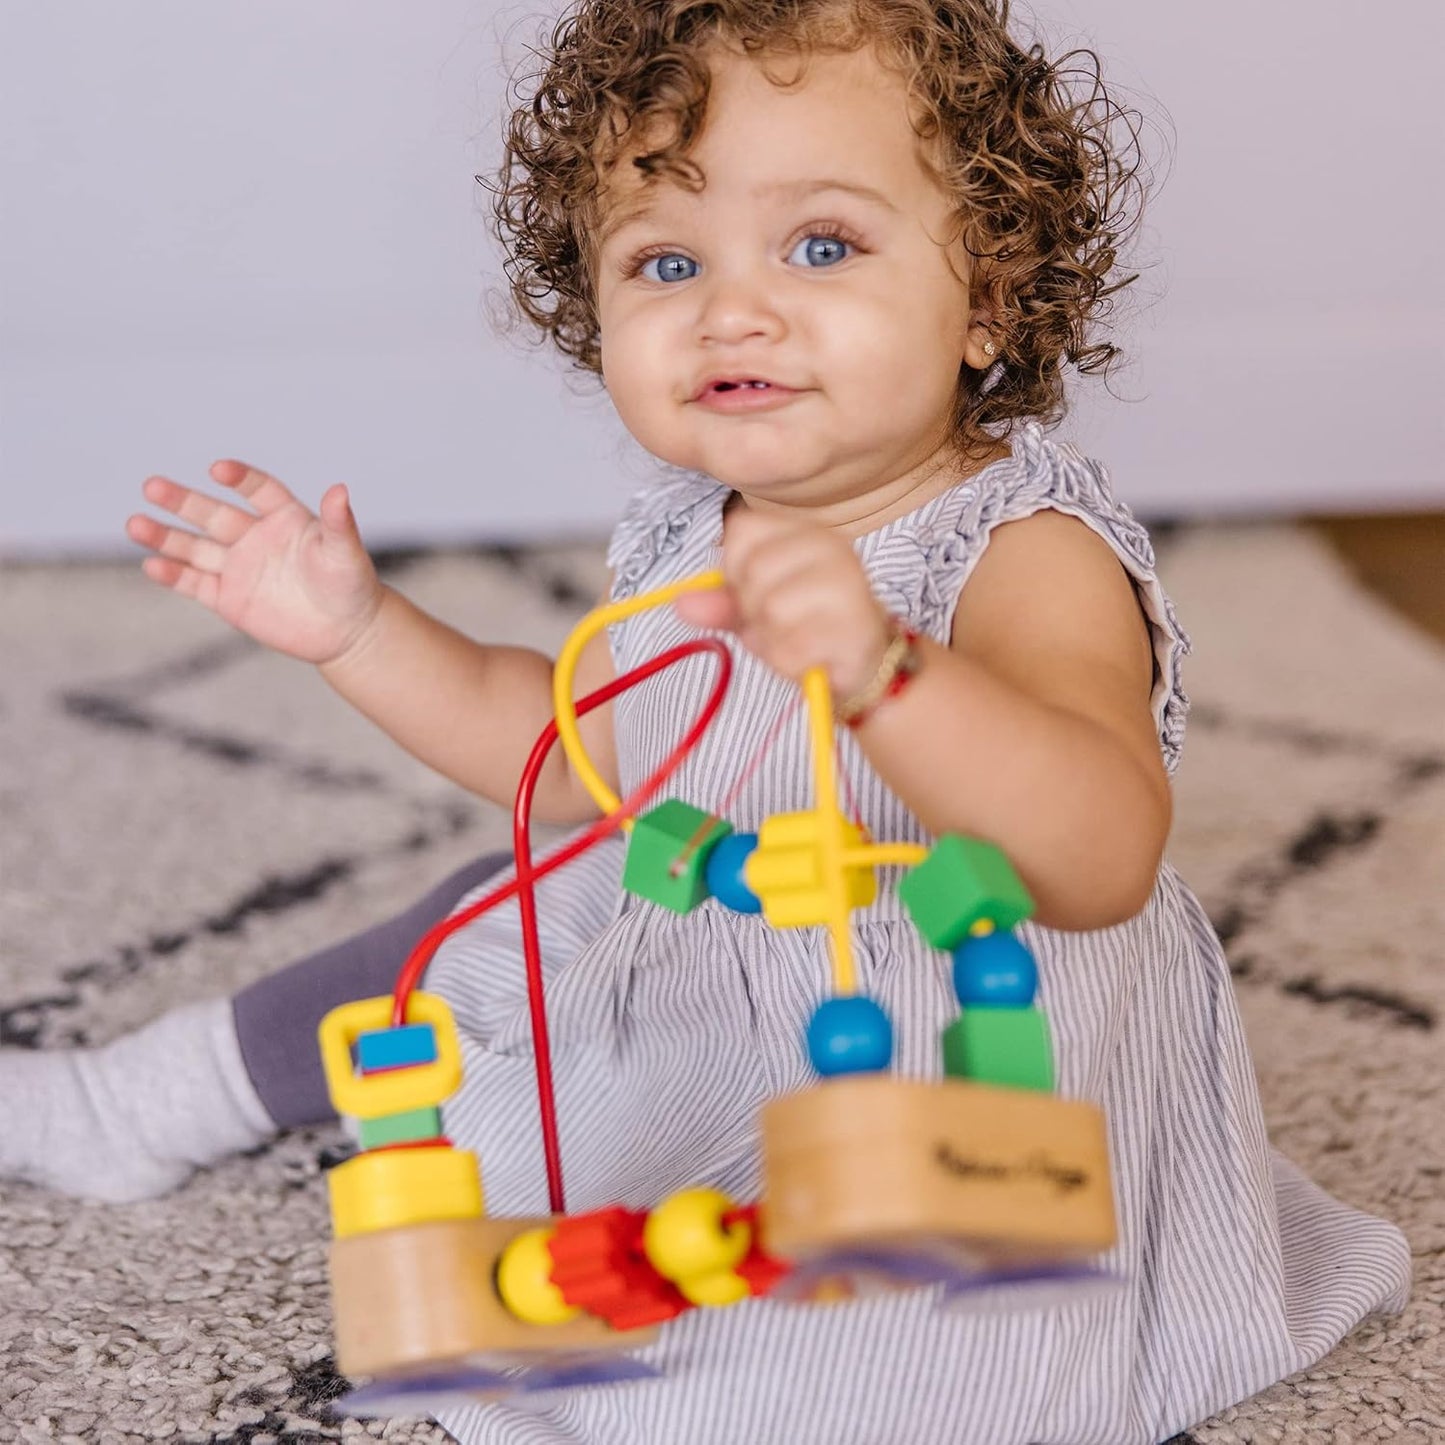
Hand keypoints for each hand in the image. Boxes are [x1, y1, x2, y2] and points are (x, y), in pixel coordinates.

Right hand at [126, 461, 382, 664]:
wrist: (347, 632)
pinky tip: (152, 564)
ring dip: (165, 537)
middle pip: (214, 515)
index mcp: (285, 518)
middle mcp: (256, 537)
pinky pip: (196, 584)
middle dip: (183, 502)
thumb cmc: (352, 586)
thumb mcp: (346, 553)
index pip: (259, 490)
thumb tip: (339, 489)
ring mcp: (239, 567)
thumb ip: (339, 523)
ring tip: (135, 524)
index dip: (240, 479)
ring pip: (196, 548)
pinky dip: (174, 576)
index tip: (219, 470)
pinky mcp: (229, 599)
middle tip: (152, 486)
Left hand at [673, 508, 891, 697]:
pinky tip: (810, 659)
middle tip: (780, 623)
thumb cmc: (808, 627)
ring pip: (773, 608)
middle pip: (754, 570)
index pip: (740, 531)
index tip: (754, 590)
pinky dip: (789, 662)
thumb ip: (721, 601)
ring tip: (798, 640)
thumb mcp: (756, 609)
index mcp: (803, 531)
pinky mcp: (855, 627)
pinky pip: (792, 648)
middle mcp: (830, 547)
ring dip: (772, 639)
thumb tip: (680, 603)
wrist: (867, 666)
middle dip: (753, 609)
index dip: (734, 568)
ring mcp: (847, 585)